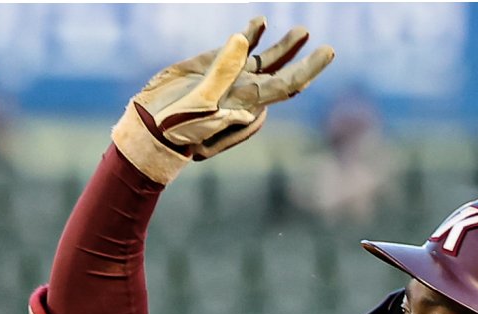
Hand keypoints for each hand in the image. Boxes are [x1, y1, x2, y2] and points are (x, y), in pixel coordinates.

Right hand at [112, 16, 333, 182]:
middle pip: (284, 76)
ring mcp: (231, 79)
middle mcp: (245, 92)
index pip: (287, 85)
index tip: (328, 52)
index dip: (309, 68)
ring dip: (284, 47)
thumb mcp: (199, 101)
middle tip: (326, 49)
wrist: (149, 128)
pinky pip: (237, 50)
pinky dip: (250, 35)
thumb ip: (222, 70)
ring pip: (265, 62)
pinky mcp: (214, 67)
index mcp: (247, 104)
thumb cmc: (175, 126)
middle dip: (305, 62)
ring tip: (303, 32)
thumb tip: (243, 40)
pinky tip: (259, 23)